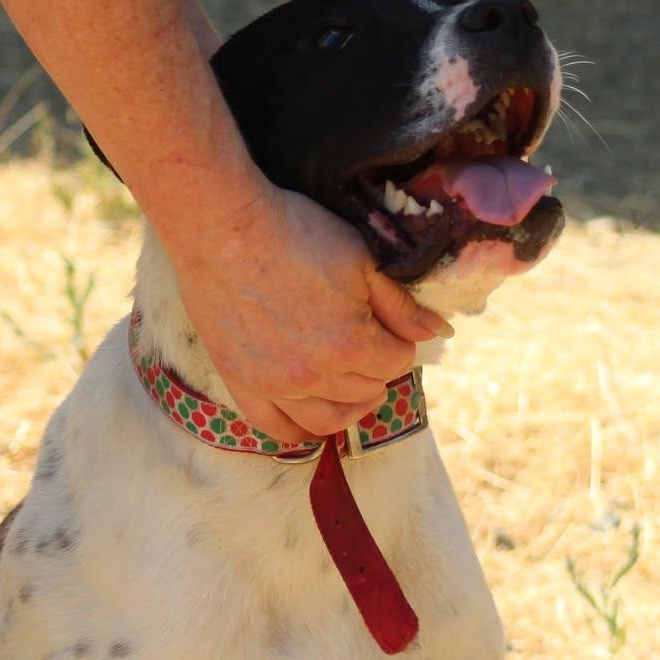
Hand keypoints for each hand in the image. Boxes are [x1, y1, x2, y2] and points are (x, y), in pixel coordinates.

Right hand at [170, 184, 451, 440]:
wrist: (221, 228)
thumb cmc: (294, 233)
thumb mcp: (361, 258)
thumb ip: (401, 304)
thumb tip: (438, 332)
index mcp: (352, 344)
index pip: (397, 362)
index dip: (399, 343)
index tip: (389, 328)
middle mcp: (315, 376)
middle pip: (367, 391)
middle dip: (376, 370)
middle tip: (368, 349)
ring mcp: (277, 387)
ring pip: (329, 420)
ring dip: (350, 407)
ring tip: (353, 388)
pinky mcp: (243, 386)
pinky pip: (279, 429)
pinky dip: (301, 431)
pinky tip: (312, 418)